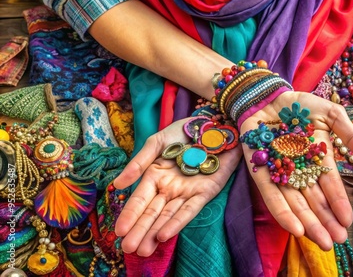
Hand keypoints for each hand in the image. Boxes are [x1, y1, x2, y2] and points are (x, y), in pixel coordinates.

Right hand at [113, 118, 241, 255]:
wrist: (213, 124)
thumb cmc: (183, 131)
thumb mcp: (156, 142)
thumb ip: (139, 162)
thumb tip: (117, 185)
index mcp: (155, 177)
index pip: (139, 200)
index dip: (130, 215)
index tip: (118, 232)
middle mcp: (169, 188)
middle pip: (152, 213)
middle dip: (140, 231)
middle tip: (128, 248)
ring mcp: (187, 192)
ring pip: (168, 215)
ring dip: (155, 232)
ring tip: (143, 250)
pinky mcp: (206, 192)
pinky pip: (190, 210)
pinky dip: (178, 222)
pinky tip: (165, 235)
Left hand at [240, 91, 352, 250]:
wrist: (267, 95)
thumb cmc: (300, 104)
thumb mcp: (330, 115)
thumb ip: (349, 134)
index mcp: (318, 159)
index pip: (330, 185)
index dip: (338, 203)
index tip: (348, 222)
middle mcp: (300, 170)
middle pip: (313, 200)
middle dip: (325, 221)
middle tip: (336, 240)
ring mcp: (280, 173)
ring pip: (295, 203)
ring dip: (308, 223)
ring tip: (321, 241)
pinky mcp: (261, 172)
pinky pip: (271, 196)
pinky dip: (282, 212)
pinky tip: (295, 229)